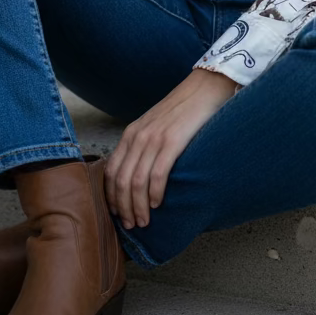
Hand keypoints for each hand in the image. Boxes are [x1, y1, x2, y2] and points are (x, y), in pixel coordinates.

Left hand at [104, 69, 237, 228]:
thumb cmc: (182, 111)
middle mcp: (137, 136)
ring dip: (138, 206)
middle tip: (131, 226)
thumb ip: (145, 146)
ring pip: (137, 182)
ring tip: (144, 221)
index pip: (111, 171)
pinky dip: (154, 193)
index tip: (117, 214)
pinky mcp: (172, 141)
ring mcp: (153, 138)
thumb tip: (141, 175)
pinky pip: (157, 174)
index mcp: (131, 134)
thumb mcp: (155, 126)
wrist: (204, 88)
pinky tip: (157, 204)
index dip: (111, 197)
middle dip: (123, 208)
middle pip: (121, 181)